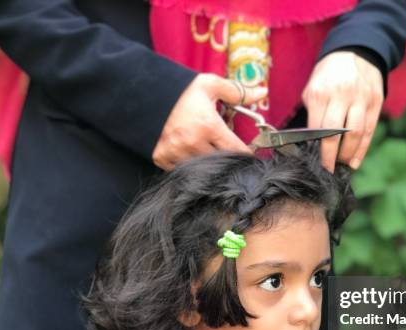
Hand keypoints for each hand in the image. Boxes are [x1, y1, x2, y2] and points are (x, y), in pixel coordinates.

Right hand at [152, 73, 267, 169]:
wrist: (143, 91)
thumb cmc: (179, 89)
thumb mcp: (210, 85)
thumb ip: (238, 92)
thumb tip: (263, 92)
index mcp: (208, 126)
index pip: (236, 150)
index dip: (245, 153)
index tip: (248, 152)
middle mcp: (193, 143)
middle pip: (221, 162)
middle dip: (226, 157)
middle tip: (224, 148)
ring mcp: (176, 153)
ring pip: (201, 168)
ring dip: (207, 161)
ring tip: (206, 148)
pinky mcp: (161, 158)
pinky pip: (181, 169)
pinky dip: (187, 163)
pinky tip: (188, 152)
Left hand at [302, 51, 383, 171]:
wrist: (355, 51)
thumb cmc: (328, 75)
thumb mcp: (313, 88)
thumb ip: (313, 113)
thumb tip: (311, 142)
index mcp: (321, 92)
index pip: (317, 127)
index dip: (316, 148)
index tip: (313, 163)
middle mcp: (342, 95)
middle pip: (336, 133)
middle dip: (331, 156)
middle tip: (327, 170)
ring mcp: (361, 98)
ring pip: (355, 134)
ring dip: (348, 154)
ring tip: (341, 166)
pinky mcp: (375, 102)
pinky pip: (369, 130)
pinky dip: (362, 149)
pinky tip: (355, 162)